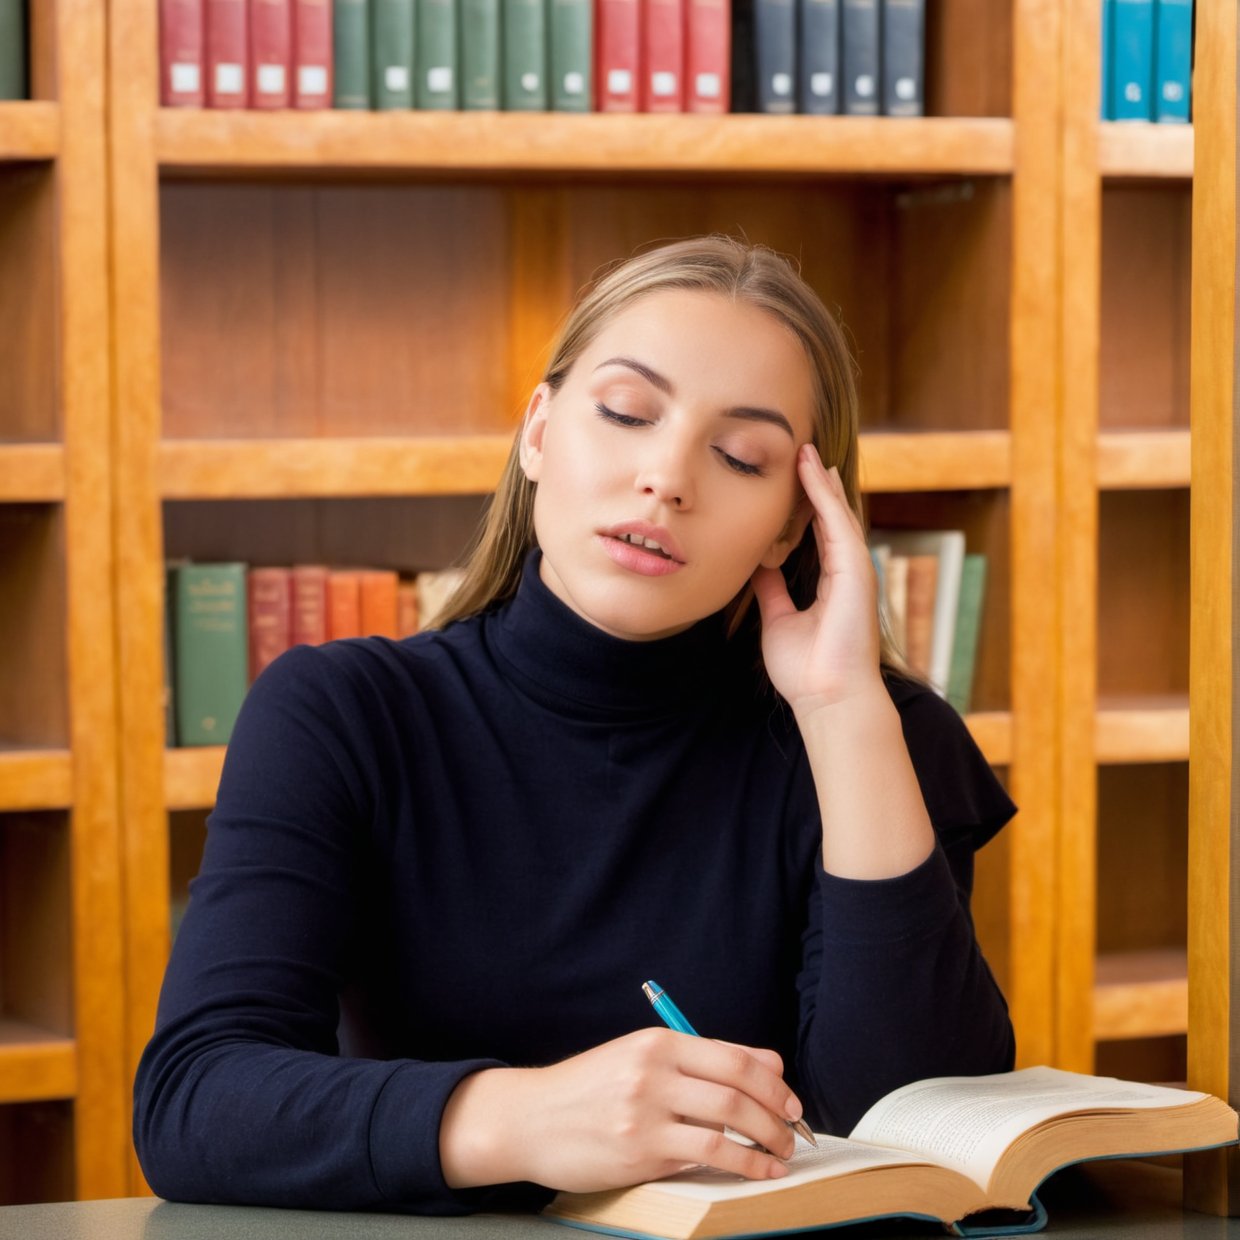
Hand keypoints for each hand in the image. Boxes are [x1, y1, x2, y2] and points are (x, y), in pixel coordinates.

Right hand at [440, 1029, 801, 1192]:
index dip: (773, 1080)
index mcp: (656, 1042)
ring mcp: (645, 1113)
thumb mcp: (638, 1058)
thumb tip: (766, 1065)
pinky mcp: (639, 1152)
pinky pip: (705, 1157)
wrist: (530, 1118)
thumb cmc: (588, 1089)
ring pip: (727, 1123)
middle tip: (794, 1129)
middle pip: (737, 1087)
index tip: (791, 1099)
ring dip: (766, 1140)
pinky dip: (743, 1164)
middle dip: (777, 1112)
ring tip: (781, 1153)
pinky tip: (758, 1170)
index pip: (733, 1055)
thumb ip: (697, 1060)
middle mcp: (652, 1071)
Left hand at [752, 445, 882, 712]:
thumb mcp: (778, 620)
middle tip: (803, 452)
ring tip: (807, 452)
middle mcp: (846, 573)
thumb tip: (758, 567)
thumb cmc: (806, 670)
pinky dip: (825, 496)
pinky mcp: (856, 571)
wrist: (827, 698)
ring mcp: (854, 571)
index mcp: (831, 585)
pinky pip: (839, 523)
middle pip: (830, 518)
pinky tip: (814, 471)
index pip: (818, 535)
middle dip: (817, 486)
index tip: (793, 479)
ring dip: (821, 482)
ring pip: (837, 514)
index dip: (807, 506)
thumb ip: (772, 591)